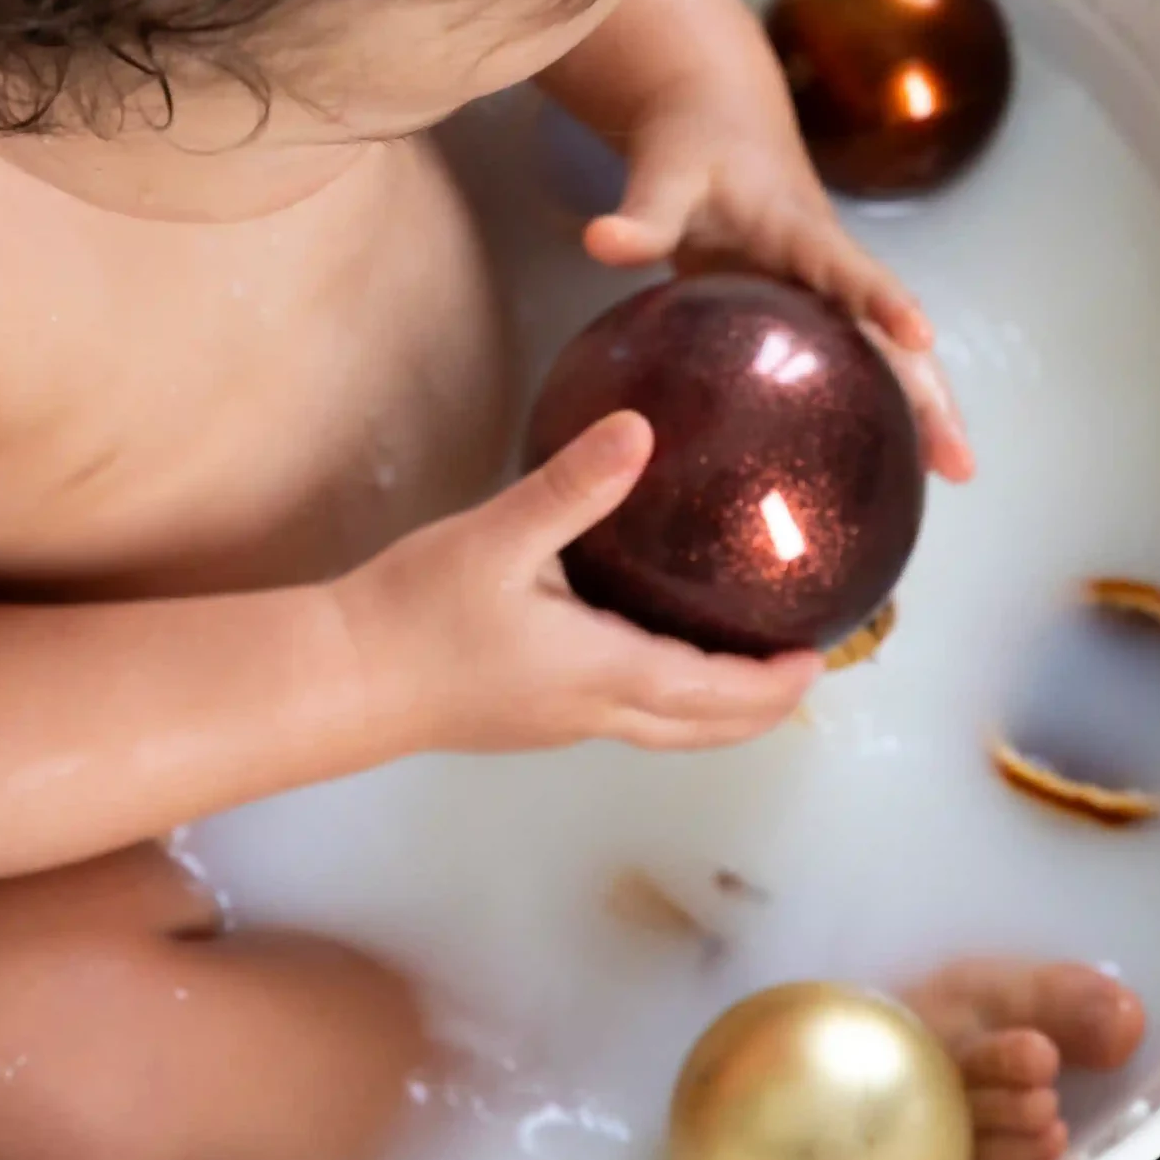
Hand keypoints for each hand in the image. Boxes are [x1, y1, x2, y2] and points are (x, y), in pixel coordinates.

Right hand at [334, 412, 817, 754]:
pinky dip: (668, 699)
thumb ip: (572, 487)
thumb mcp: (497, 537)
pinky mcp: (528, 716)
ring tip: (747, 668)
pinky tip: (655, 653)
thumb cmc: (416, 612)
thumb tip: (640, 429)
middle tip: (802, 671)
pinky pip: (624, 716)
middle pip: (699, 730)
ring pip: (662, 730)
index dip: (770, 685)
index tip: (818, 658)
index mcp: (598, 671)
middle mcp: (590, 710)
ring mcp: (558, 722)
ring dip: (715, 710)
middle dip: (758, 710)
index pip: (710, 692)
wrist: (341, 678)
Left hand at [584, 93, 971, 480]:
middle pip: (892, 332)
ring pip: (885, 354)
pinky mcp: (811, 313)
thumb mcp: (663, 175)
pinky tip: (882, 464)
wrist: (715, 123)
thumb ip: (640, 214)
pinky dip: (878, 405)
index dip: (884, 301)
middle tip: (961, 461)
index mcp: (802, 231)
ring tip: (953, 475)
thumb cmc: (692, 150)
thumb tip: (600, 242)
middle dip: (929, 391)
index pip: (850, 268)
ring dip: (921, 407)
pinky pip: (854, 362)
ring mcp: (826, 293)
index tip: (921, 338)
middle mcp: (829, 266)